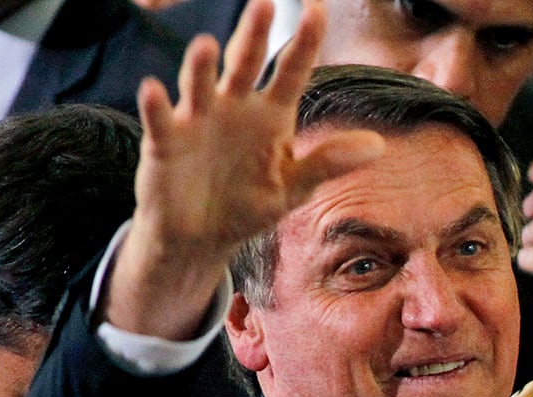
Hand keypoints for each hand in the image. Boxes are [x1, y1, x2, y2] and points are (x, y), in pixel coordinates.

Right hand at [109, 0, 382, 338]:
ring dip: (201, 67)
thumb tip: (379, 146)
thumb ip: (328, 162)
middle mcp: (233, 107)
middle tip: (265, 3)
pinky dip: (155, 107)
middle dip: (253, 36)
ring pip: (200, 85)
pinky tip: (154, 89)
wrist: (203, 237)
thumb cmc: (249, 204)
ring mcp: (197, 120)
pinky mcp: (165, 143)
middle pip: (245, 65)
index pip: (292, 72)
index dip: (305, 42)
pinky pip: (160, 121)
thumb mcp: (294, 187)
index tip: (318, 9)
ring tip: (208, 45)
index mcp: (271, 115)